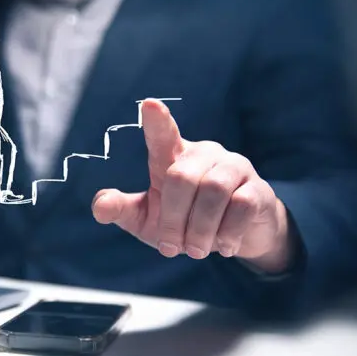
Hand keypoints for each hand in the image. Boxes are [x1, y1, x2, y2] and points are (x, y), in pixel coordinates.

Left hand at [91, 99, 292, 272]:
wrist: (234, 239)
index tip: (149, 105)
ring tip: (194, 250)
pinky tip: (223, 246)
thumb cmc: (183, 222)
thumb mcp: (147, 219)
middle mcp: (204, 154)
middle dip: (173, 219)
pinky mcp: (257, 189)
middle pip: (182, 177)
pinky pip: (241, 206)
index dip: (157, 121)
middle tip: (171, 248)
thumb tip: (99, 207)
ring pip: (213, 191)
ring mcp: (233, 168)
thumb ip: (123, 210)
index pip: (163, 133)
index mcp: (172, 156)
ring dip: (199, 229)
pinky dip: (227, 232)